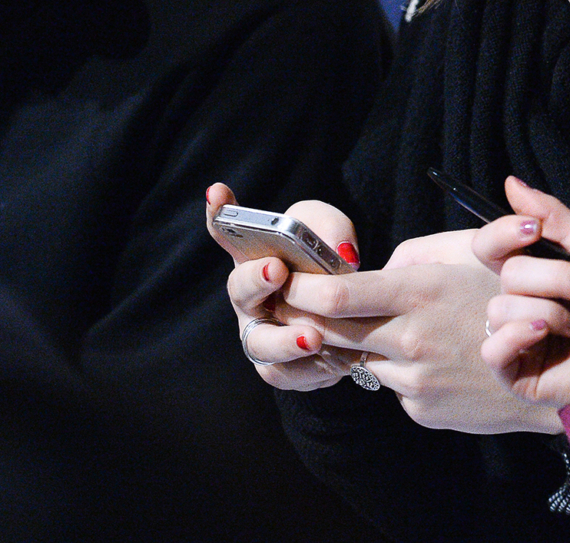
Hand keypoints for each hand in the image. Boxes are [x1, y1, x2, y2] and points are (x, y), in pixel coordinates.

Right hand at [205, 182, 360, 389]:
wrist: (350, 316)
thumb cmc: (328, 265)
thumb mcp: (331, 234)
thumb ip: (331, 230)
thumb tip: (342, 252)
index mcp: (255, 257)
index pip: (227, 230)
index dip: (219, 214)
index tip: (219, 195)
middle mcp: (250, 298)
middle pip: (240, 291)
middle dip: (255, 280)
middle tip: (276, 270)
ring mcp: (262, 334)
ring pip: (261, 344)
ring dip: (285, 342)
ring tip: (314, 337)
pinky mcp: (281, 369)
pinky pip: (291, 375)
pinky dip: (313, 370)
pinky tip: (338, 359)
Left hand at [276, 230, 562, 433]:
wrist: (563, 368)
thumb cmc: (517, 296)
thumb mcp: (473, 254)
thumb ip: (414, 256)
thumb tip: (372, 269)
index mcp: (421, 294)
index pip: (335, 296)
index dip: (298, 289)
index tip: (282, 279)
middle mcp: (411, 341)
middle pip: (329, 331)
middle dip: (305, 317)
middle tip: (289, 303)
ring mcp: (415, 382)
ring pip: (363, 359)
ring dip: (366, 344)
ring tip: (402, 328)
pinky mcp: (421, 410)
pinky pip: (394, 384)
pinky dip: (401, 368)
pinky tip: (437, 357)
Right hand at [474, 178, 569, 409]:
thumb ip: (557, 219)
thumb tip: (512, 183)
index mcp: (536, 274)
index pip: (492, 246)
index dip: (503, 232)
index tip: (535, 230)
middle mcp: (522, 303)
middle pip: (508, 274)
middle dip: (554, 278)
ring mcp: (517, 339)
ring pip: (499, 308)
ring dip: (549, 310)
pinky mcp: (516, 373)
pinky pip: (492, 348)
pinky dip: (518, 335)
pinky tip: (548, 334)